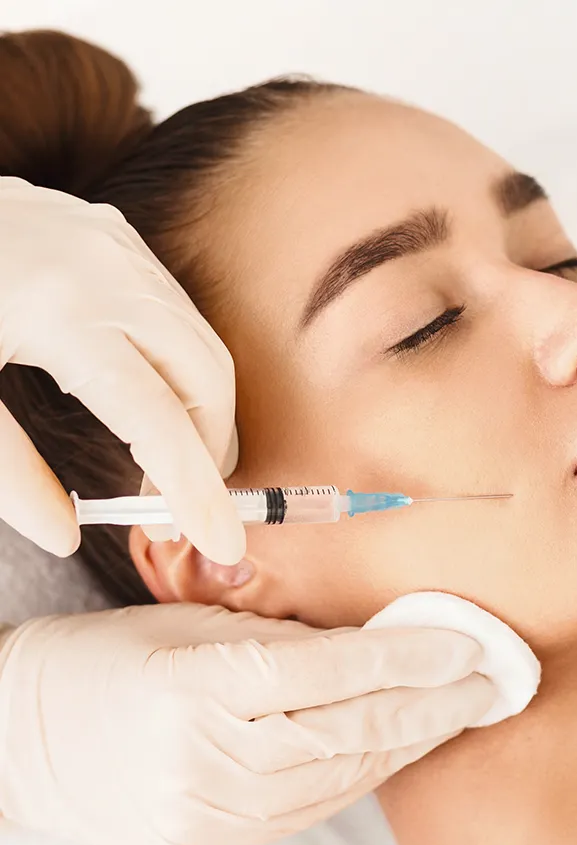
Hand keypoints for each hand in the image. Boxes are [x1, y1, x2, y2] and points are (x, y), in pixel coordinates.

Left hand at [0, 177, 243, 563]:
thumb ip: (7, 473)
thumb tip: (64, 536)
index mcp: (62, 315)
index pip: (158, 422)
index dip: (195, 491)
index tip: (223, 543)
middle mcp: (109, 274)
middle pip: (205, 382)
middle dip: (208, 455)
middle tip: (173, 511)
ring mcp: (119, 248)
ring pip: (203, 348)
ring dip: (201, 415)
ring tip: (165, 466)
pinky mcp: (117, 238)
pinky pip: (179, 316)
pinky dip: (184, 372)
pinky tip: (152, 402)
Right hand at [0, 603, 495, 844]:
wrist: (32, 737)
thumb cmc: (121, 657)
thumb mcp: (197, 623)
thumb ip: (287, 638)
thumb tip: (384, 642)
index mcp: (190, 682)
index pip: (327, 671)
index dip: (406, 658)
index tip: (466, 645)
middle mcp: (198, 757)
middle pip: (346, 731)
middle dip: (432, 706)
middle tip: (493, 682)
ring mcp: (204, 813)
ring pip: (338, 776)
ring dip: (410, 742)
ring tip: (460, 711)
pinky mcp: (210, 844)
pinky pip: (311, 808)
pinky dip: (364, 773)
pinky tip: (401, 745)